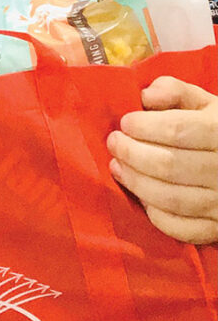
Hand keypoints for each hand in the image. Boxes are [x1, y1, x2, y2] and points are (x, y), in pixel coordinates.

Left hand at [106, 76, 217, 243]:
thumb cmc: (216, 127)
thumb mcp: (202, 101)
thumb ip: (174, 91)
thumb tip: (145, 96)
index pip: (176, 130)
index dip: (142, 126)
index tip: (124, 123)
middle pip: (168, 165)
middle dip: (131, 153)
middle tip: (114, 143)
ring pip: (170, 199)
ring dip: (135, 182)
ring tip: (118, 167)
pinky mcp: (217, 228)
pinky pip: (181, 229)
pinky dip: (155, 214)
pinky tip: (141, 196)